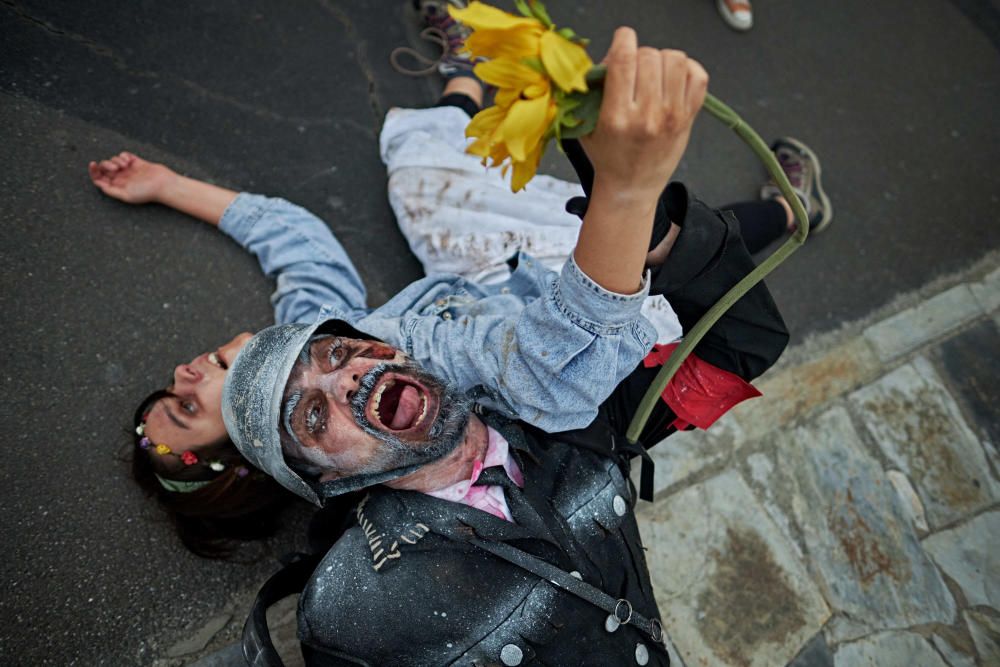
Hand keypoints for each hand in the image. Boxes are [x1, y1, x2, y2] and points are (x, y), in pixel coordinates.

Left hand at [88, 151, 176, 203]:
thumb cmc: (147, 192)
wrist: (163, 184)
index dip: (94, 172)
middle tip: (116, 168)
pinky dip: (124, 156)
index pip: (99, 178)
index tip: (93, 164)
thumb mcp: (126, 195)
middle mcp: (121, 178)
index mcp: (117, 187)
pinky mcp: (135, 162)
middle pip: (104, 168)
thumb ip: (111, 190)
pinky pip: (123, 155)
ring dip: (116, 160)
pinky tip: (130, 161)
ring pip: (113, 160)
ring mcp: (128, 169)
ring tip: (125, 165)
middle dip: (106, 165)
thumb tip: (98, 184)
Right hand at [581, 28, 707, 200]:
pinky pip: (698, 75)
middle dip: (639, 54)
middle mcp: (647, 116)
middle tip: (634, 69)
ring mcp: (672, 117)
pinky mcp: (689, 118)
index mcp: (617, 117)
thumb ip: (594, 90)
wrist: (631, 189)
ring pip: (675, 60)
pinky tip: (672, 79)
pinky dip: (687, 69)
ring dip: (662, 59)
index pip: (625, 60)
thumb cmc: (608, 158)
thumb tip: (611, 56)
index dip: (623, 39)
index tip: (622, 40)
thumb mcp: (588, 126)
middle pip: (650, 56)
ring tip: (653, 73)